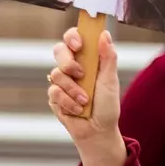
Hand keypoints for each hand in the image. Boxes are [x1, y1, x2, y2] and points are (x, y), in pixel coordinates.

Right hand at [49, 28, 126, 165]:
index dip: (72, 36)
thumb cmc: (107, 106)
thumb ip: (108, 57)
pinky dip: (69, 102)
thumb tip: (104, 34)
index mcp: (87, 59)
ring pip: (56, 74)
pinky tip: (79, 109)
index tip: (79, 44)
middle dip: (68, 62)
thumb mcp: (110, 80)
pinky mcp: (54, 96)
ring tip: (86, 100)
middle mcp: (72, 68)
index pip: (74, 38)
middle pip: (59, 51)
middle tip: (80, 73)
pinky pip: (54, 92)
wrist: (98, 131)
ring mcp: (61, 82)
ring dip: (73, 89)